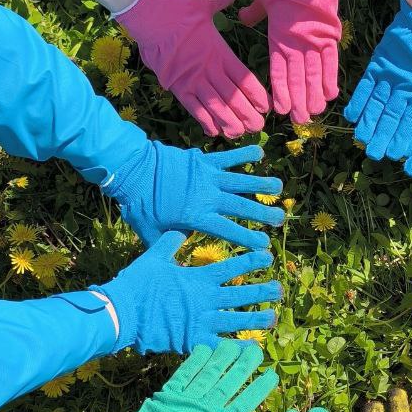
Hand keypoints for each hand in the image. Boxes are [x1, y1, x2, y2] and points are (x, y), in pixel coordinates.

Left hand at [88, 339, 276, 411]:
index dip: (258, 389)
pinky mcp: (165, 399)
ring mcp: (183, 403)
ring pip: (208, 374)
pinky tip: (204, 349)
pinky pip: (183, 375)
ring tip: (234, 343)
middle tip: (256, 349)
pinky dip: (194, 361)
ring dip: (222, 358)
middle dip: (243, 366)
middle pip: (228, 383)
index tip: (271, 375)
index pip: (242, 404)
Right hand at [98, 231, 280, 354]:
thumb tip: (183, 229)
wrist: (121, 313)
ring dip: (257, 319)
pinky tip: (252, 350)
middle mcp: (205, 300)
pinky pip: (219, 347)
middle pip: (241, 296)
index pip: (231, 268)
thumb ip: (171, 242)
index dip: (251, 261)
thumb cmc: (137, 284)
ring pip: (236, 321)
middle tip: (279, 289)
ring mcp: (201, 322)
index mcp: (198, 278)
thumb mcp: (155, 257)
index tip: (267, 256)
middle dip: (262, 291)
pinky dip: (236, 349)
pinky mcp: (192, 341)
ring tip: (274, 317)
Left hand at [104, 141, 283, 248]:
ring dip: (260, 183)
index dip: (248, 238)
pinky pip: (227, 156)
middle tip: (279, 219)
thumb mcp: (151, 232)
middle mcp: (207, 196)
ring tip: (278, 187)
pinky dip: (243, 153)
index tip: (264, 245)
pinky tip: (259, 153)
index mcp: (196, 216)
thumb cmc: (139, 204)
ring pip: (239, 180)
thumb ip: (168, 245)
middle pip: (240, 206)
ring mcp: (206, 176)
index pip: (228, 230)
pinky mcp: (202, 160)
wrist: (131, 170)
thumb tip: (180, 259)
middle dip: (262, 213)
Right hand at [118, 0, 268, 137]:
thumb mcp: (203, 1)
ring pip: (215, 106)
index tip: (266, 105)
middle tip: (258, 127)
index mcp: (219, 50)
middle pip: (232, 96)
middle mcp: (208, 67)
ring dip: (229, 121)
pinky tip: (215, 132)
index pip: (243, 77)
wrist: (148, 14)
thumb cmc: (177, 7)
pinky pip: (193, 108)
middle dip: (247, 113)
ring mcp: (192, 78)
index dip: (256, 94)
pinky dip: (204, 120)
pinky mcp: (176, 85)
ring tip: (240, 133)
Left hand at [238, 0, 339, 123]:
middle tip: (299, 121)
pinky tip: (330, 94)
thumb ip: (253, 13)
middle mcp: (296, 42)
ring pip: (315, 73)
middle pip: (298, 78)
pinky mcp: (330, 34)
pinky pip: (331, 60)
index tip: (280, 109)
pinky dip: (331, 77)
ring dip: (314, 95)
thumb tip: (242, 18)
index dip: (281, 91)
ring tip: (314, 113)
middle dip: (298, 101)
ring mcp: (315, 40)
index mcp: (278, 36)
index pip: (279, 70)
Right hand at [344, 0, 411, 160]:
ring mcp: (389, 74)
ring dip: (368, 123)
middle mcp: (404, 84)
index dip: (403, 136)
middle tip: (375, 154)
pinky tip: (352, 116)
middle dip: (382, 136)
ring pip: (377, 103)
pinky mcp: (378, 62)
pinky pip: (366, 85)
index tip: (396, 153)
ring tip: (362, 139)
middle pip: (391, 115)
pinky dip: (359, 100)